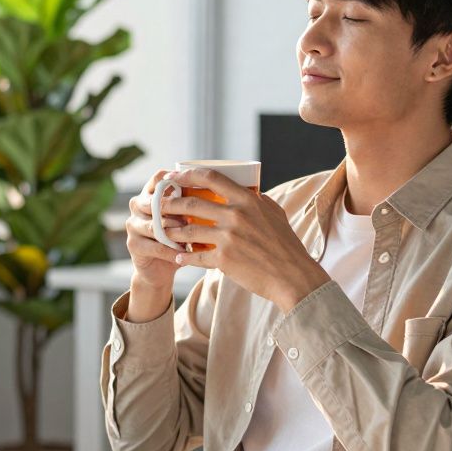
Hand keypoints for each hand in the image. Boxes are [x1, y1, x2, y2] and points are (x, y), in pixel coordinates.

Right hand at [124, 170, 185, 320]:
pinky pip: (155, 245)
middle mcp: (139, 204)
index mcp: (152, 192)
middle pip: (154, 200)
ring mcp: (134, 224)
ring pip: (154, 224)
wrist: (161, 268)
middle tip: (195, 215)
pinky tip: (185, 254)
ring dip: (175, 231)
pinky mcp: (134, 244)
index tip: (196, 186)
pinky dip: (172, 250)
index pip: (159, 178)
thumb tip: (226, 190)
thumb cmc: (180, 237)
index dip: (175, 180)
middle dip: (175, 208)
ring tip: (192, 237)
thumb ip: (196, 202)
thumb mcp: (188, 217)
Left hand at [161, 168, 331, 312]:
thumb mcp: (273, 213)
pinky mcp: (223, 259)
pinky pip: (196, 256)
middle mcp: (235, 215)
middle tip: (159, 205)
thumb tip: (244, 189)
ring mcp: (228, 237)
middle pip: (192, 203)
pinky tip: (178, 257)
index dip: (188, 175)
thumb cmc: (285, 244)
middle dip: (170, 203)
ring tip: (163, 231)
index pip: (211, 178)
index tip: (175, 177)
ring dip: (171, 230)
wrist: (292, 275)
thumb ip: (256, 200)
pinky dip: (184, 257)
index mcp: (247, 200)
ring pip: (188, 230)